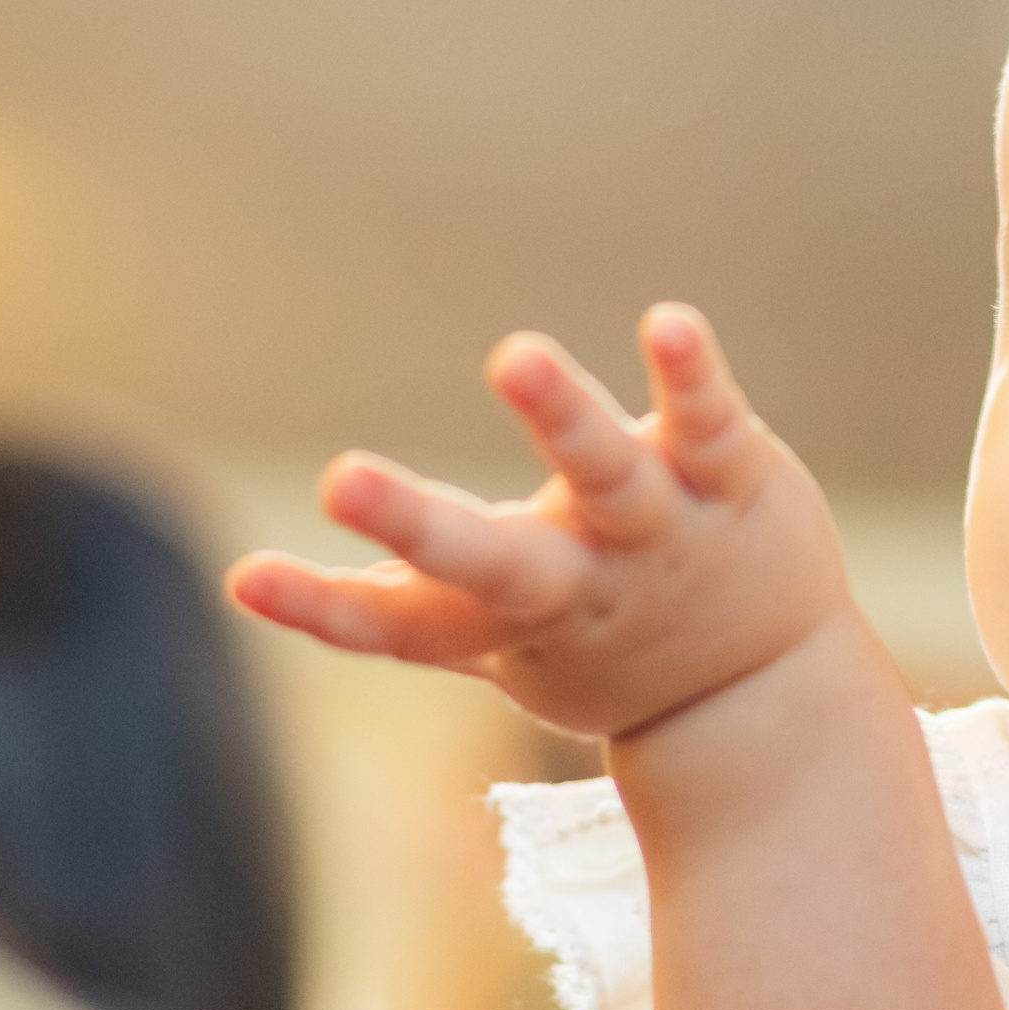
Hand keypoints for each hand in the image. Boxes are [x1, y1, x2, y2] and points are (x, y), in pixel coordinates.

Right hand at [228, 303, 851, 736]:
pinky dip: (686, 373)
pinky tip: (667, 322)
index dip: (322, 608)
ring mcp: (659, 529)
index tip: (246, 580)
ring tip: (513, 357)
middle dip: (416, 523)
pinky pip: (708, 421)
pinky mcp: (731, 478)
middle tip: (340, 480)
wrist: (766, 687)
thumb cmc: (603, 646)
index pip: (402, 624)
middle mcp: (581, 580)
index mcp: (509, 619)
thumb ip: (388, 608)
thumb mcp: (497, 643)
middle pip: (493, 561)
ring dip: (558, 416)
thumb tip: (243, 586)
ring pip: (604, 472)